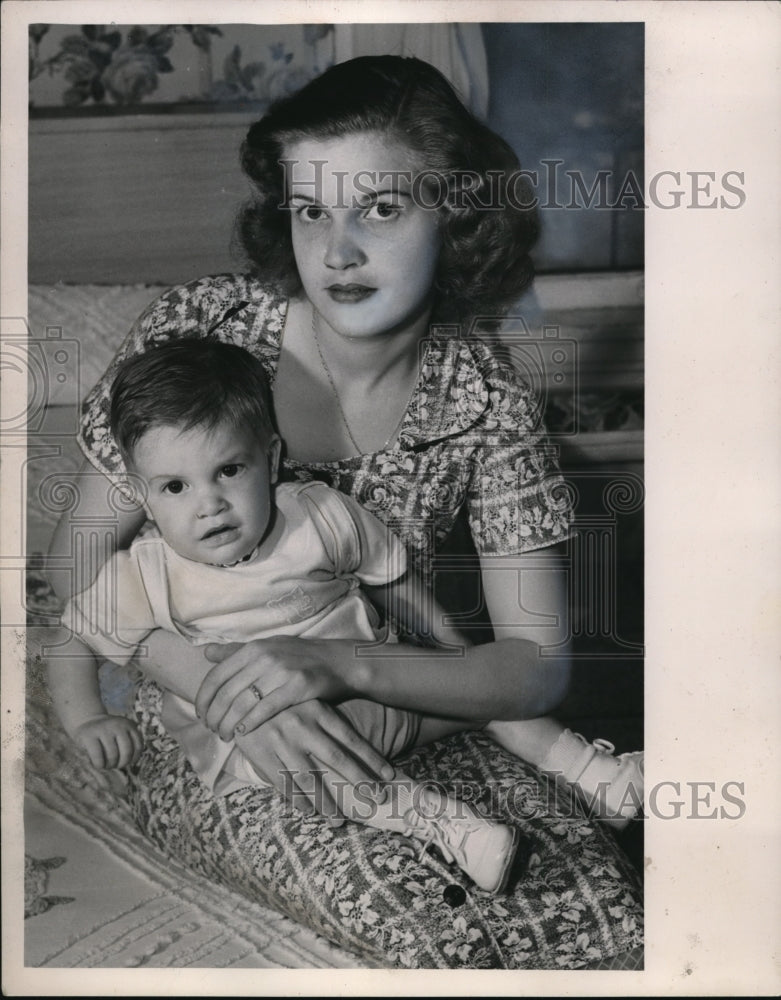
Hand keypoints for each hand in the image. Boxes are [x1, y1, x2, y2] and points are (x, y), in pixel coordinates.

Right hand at [72, 714, 142, 769]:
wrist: (87, 720)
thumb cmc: (107, 733)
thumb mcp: (122, 732)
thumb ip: (130, 742)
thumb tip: (134, 760)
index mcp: (128, 725)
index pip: (138, 746)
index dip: (134, 758)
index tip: (128, 762)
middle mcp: (117, 725)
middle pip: (127, 751)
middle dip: (122, 763)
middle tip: (116, 765)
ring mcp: (103, 729)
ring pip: (113, 755)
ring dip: (111, 765)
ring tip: (107, 765)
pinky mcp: (88, 736)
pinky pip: (98, 756)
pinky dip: (100, 764)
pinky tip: (99, 765)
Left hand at [195, 637, 354, 741]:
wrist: (339, 662)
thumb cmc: (300, 656)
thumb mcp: (268, 646)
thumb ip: (236, 651)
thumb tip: (206, 653)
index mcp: (253, 648)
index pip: (216, 676)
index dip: (203, 699)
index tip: (200, 715)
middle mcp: (264, 657)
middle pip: (226, 693)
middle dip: (214, 716)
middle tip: (211, 730)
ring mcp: (281, 671)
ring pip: (242, 704)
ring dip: (228, 724)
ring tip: (224, 735)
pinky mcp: (297, 687)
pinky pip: (265, 710)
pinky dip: (249, 724)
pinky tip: (242, 733)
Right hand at [234, 699, 394, 820]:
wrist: (239, 696)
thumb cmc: (282, 703)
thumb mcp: (308, 703)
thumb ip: (329, 722)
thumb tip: (362, 750)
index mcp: (317, 710)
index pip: (351, 738)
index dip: (371, 759)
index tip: (389, 776)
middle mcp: (302, 724)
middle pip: (337, 758)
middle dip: (359, 781)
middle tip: (376, 800)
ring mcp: (281, 739)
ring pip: (309, 777)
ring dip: (326, 802)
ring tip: (339, 820)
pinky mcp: (261, 752)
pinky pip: (283, 783)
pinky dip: (297, 800)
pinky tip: (309, 812)